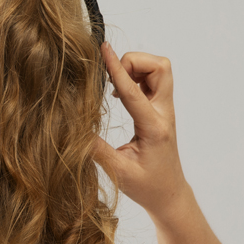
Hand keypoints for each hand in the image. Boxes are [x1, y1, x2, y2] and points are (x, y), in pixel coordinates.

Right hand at [91, 42, 187, 213]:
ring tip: (116, 88)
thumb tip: (73, 129)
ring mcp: (164, 110)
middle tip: (113, 78)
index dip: (116, 68)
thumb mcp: (118, 171)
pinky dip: (135, 77)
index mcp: (153, 128)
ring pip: (159, 70)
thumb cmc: (147, 187)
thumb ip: (96, 149)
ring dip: (136, 69)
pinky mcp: (160, 110)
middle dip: (134, 62)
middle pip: (160, 67)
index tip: (104, 49)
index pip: (134, 91)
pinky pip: (153, 79)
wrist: (170, 194)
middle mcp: (163, 114)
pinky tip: (121, 94)